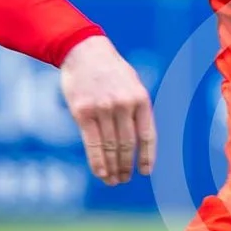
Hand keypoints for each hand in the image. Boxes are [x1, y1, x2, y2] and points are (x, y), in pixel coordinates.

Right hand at [61, 33, 155, 183]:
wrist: (83, 50)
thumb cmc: (110, 70)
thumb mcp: (132, 83)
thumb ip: (137, 109)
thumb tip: (139, 141)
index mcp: (140, 99)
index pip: (147, 136)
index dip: (147, 157)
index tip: (145, 172)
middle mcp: (123, 105)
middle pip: (127, 145)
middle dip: (126, 166)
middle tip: (124, 179)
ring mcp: (103, 109)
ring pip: (110, 147)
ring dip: (112, 168)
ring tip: (113, 180)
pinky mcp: (83, 112)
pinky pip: (92, 143)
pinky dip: (97, 161)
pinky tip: (100, 173)